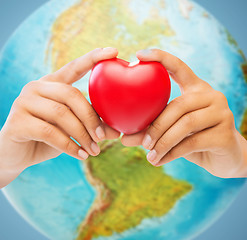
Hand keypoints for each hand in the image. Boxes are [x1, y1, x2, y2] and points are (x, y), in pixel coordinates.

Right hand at [0, 47, 119, 187]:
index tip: (114, 51)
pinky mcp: (17, 121)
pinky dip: (69, 146)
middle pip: (71, 94)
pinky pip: (50, 132)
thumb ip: (92, 126)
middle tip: (102, 137)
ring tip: (94, 151)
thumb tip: (115, 131)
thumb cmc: (49, 137)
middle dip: (91, 118)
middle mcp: (37, 87)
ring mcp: (24, 102)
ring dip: (82, 135)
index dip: (93, 58)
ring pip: (62, 114)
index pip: (74, 67)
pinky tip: (81, 156)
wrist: (18, 154)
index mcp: (52, 84)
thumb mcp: (73, 129)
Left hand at [121, 49, 246, 177]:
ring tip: (150, 156)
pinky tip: (159, 161)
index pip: (179, 66)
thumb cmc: (193, 140)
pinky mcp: (225, 133)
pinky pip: (192, 143)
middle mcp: (211, 95)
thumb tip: (123, 138)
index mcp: (196, 89)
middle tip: (142, 142)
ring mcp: (221, 112)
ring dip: (163, 142)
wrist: (225, 158)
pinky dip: (172, 154)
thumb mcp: (170, 132)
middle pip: (178, 105)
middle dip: (156, 126)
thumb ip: (149, 131)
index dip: (160, 58)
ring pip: (185, 124)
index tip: (138, 54)